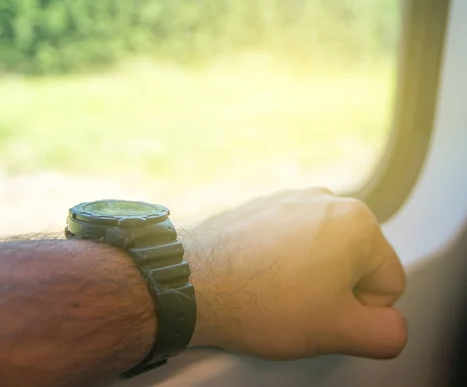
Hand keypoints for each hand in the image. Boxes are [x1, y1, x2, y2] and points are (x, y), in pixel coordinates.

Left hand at [184, 188, 406, 359]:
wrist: (193, 283)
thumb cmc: (261, 302)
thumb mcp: (339, 331)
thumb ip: (386, 333)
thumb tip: (386, 324)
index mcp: (358, 222)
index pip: (388, 284)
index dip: (359, 312)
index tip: (323, 314)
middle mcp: (325, 200)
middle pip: (355, 265)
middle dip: (334, 290)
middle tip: (298, 306)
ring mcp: (289, 200)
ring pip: (322, 255)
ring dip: (308, 277)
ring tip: (274, 293)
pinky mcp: (261, 208)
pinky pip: (289, 244)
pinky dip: (281, 263)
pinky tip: (258, 279)